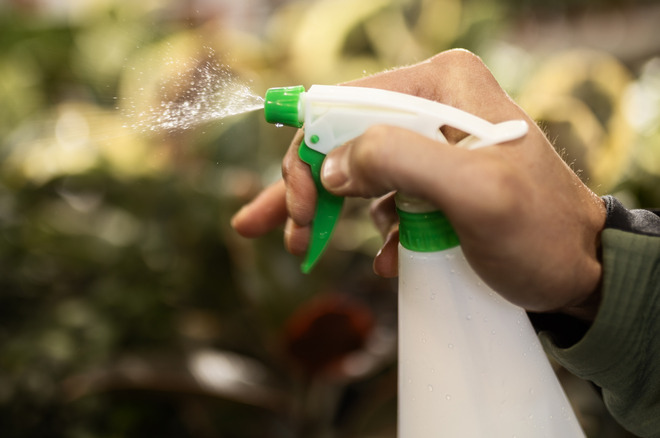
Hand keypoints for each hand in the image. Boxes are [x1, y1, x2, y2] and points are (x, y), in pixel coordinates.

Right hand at [232, 49, 605, 320]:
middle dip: (310, 185)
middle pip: (340, 135)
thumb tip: (333, 164)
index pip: (344, 105)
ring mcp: (430, 139)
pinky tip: (381, 257)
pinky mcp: (431, 175)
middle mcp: (432, 101)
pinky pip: (378, 194)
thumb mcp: (477, 195)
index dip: (312, 155)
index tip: (304, 209)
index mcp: (442, 83)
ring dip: (325, 210)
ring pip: (351, 166)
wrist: (580, 272)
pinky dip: (365, 226)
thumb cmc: (541, 233)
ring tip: (304, 246)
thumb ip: (401, 162)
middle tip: (295, 233)